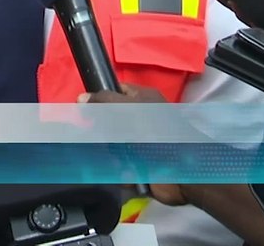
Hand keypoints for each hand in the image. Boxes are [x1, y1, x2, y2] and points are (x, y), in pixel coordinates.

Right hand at [78, 84, 186, 205]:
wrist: (181, 171)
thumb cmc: (157, 133)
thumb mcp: (128, 109)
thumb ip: (104, 101)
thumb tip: (81, 97)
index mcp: (142, 100)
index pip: (116, 91)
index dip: (101, 98)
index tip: (87, 109)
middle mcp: (141, 119)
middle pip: (109, 122)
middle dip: (105, 133)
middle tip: (107, 138)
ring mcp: (139, 143)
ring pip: (111, 146)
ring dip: (112, 154)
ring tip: (120, 159)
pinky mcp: (139, 165)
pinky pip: (119, 166)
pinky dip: (121, 171)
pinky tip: (127, 172)